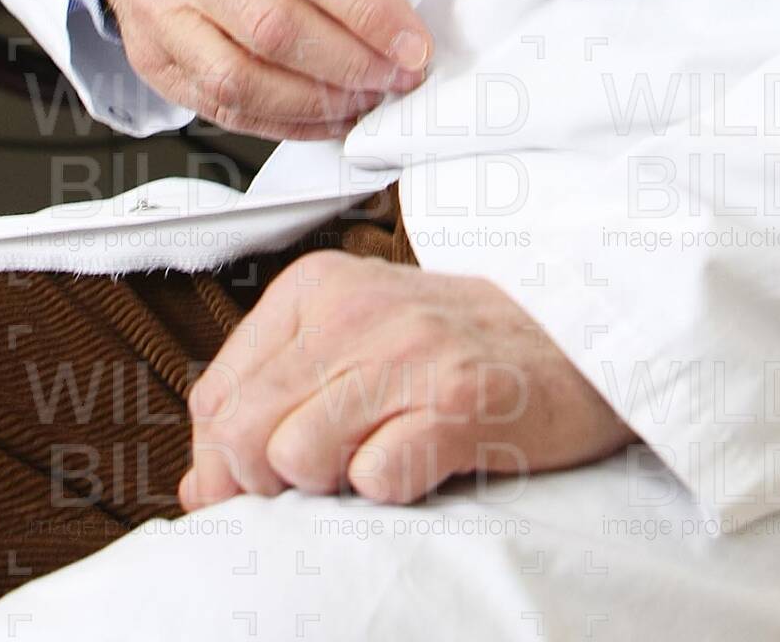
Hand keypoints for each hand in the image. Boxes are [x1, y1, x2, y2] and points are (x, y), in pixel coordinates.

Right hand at [98, 0, 433, 139]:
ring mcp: (161, 12)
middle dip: (353, 64)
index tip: (414, 43)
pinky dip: (285, 123)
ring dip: (320, 102)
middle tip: (401, 75)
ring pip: (243, 80)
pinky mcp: (154, 60)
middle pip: (276, 28)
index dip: (370, 11)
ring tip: (368, 97)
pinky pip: (223, 108)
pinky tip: (328, 115)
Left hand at [178, 251, 632, 509]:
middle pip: (242, 433)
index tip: (272, 481)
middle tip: (334, 475)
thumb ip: (272, 403)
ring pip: (294, 458)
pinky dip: (391, 490)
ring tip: (385, 459)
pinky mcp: (460, 403)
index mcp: (314, 289)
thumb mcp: (355, 351)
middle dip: (269, 482)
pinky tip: (425, 464)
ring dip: (331, 486)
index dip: (228, 464)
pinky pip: (376, 477)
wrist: (582, 341)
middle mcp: (352, 310)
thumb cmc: (462, 351)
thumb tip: (198, 488)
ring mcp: (408, 353)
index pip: (213, 400)